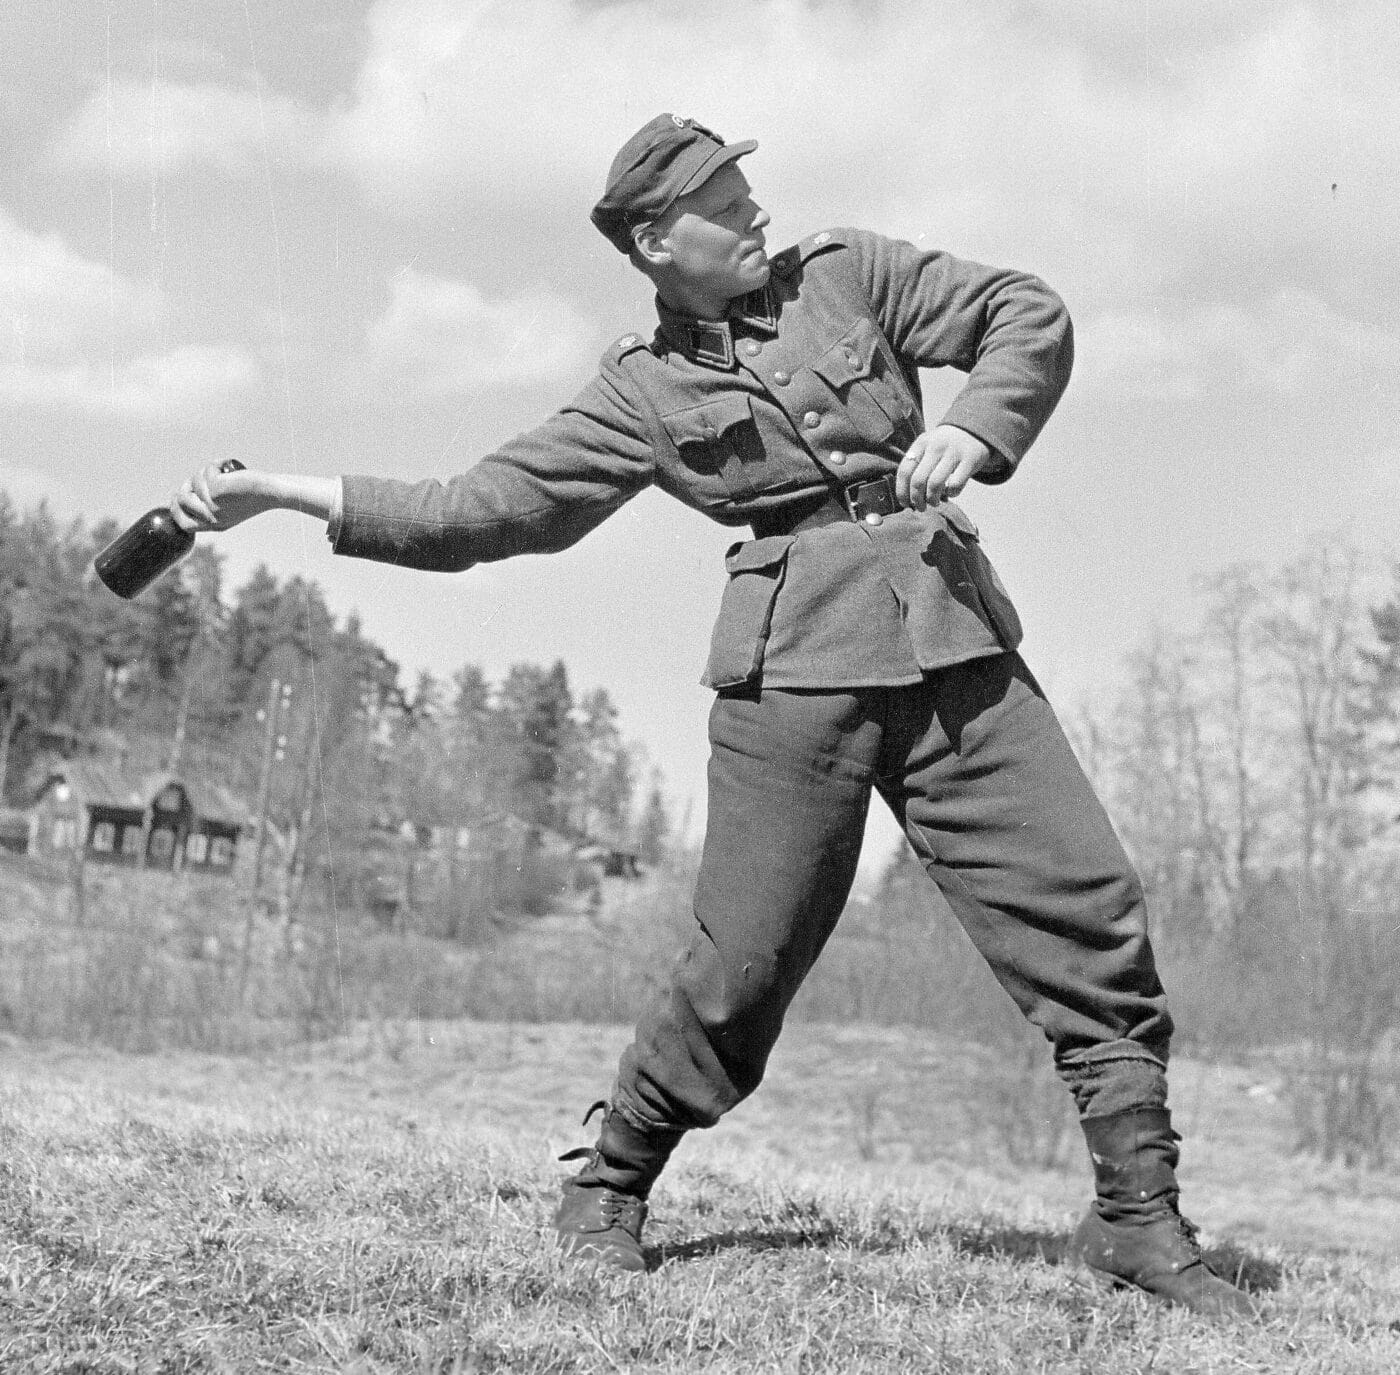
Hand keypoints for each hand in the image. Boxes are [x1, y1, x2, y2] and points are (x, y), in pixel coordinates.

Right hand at [168, 463, 282, 532]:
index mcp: (214, 525)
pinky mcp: (216, 491)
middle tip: (202, 475)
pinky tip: (228, 467)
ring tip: (223, 471)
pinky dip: (215, 465)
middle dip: (186, 486)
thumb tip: (182, 495)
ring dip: (204, 472)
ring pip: (193, 483)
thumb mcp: (228, 504)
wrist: (273, 492)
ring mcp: (213, 507)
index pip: (183, 524)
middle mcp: (212, 519)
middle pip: (181, 502)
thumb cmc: (254, 494)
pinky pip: (206, 473)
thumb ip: (208, 503)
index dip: (176, 509)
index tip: (179, 494)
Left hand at [895, 425, 992, 510]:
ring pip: (935, 484)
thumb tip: (906, 497)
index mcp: (921, 443)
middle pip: (918, 480)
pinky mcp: (969, 460)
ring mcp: (953, 453)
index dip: (902, 492)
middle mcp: (935, 447)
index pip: (904, 471)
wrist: (973, 431)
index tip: (905, 504)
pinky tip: (950, 492)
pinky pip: (955, 484)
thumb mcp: (927, 447)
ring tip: (934, 503)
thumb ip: (916, 465)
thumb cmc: (944, 446)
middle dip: (916, 500)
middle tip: (920, 507)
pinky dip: (951, 494)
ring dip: (932, 500)